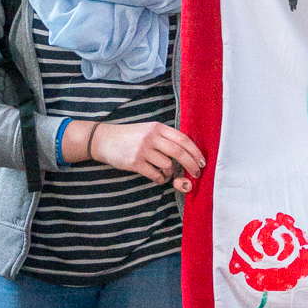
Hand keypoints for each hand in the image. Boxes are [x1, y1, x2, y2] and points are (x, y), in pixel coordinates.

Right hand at [63, 119, 204, 192]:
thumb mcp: (149, 130)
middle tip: (196, 174)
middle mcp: (151, 137)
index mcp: (158, 128)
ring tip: (168, 173)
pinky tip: (159, 178)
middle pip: (179, 152)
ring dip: (171, 173)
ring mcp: (142, 150)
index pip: (183, 139)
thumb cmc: (131, 136)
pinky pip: (155, 174)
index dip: (195, 152)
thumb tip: (189, 154)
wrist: (105, 140)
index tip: (202, 162)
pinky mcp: (134, 162)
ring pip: (167, 165)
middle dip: (191, 165)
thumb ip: (166, 138)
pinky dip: (161, 179)